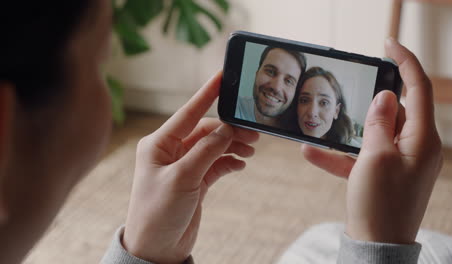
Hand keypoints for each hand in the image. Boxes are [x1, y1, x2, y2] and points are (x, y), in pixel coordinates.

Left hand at [122, 72, 258, 263]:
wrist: (157, 248)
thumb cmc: (158, 213)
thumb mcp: (182, 178)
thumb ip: (206, 151)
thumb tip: (227, 128)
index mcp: (159, 144)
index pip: (188, 112)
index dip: (207, 93)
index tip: (224, 76)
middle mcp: (171, 151)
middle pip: (206, 130)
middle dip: (229, 130)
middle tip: (252, 133)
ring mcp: (184, 165)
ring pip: (214, 146)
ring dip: (232, 145)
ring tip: (250, 150)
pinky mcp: (196, 180)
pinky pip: (217, 163)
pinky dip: (230, 161)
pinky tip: (240, 164)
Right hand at [301, 39, 442, 243]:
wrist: (376, 247)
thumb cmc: (381, 204)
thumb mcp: (376, 158)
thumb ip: (379, 123)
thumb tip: (385, 96)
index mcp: (422, 139)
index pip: (419, 89)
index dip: (405, 62)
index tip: (388, 44)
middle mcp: (416, 147)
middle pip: (397, 110)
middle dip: (373, 98)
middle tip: (355, 85)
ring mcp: (400, 162)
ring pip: (376, 132)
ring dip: (351, 128)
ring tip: (327, 120)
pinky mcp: (383, 175)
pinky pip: (362, 156)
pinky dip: (341, 153)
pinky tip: (310, 152)